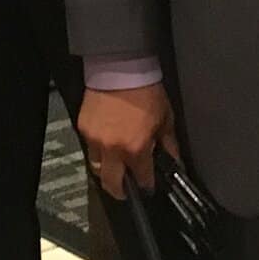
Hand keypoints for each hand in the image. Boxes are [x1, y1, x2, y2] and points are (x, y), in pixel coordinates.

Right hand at [78, 84, 176, 200]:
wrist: (120, 68)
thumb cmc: (146, 92)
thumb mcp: (165, 119)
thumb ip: (169, 145)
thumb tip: (175, 162)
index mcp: (136, 149)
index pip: (142, 180)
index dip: (147, 186)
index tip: (149, 187)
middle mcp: (113, 149)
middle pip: (111, 184)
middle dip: (120, 191)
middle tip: (127, 190)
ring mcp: (94, 139)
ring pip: (97, 168)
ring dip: (107, 172)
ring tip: (115, 167)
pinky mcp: (83, 128)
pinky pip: (89, 148)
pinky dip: (98, 151)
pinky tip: (107, 144)